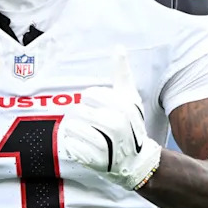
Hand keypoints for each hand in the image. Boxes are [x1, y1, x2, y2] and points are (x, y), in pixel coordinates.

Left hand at [59, 49, 162, 189]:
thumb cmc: (130, 123)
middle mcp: (116, 124)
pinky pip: (71, 146)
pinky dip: (72, 146)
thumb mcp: (129, 97)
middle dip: (83, 117)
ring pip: (72, 127)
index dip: (92, 102)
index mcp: (123, 106)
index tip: (102, 110)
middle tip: (94, 125)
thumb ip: (122, 72)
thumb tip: (119, 47)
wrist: (137, 160)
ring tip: (88, 135)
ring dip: (75, 131)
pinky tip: (84, 147)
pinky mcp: (96, 160)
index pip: (89, 95)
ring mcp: (107, 143)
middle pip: (78, 111)